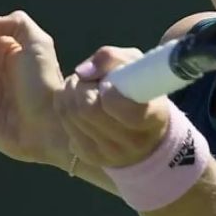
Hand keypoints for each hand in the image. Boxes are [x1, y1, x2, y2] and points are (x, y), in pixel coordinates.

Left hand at [54, 46, 171, 167]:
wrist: (148, 137)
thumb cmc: (144, 93)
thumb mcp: (137, 66)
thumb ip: (112, 59)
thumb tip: (82, 71)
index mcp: (150, 118)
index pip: (113, 102)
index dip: (103, 86)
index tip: (106, 81)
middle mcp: (130, 141)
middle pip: (85, 108)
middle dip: (79, 85)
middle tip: (88, 79)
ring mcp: (108, 153)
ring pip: (70, 114)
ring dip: (69, 93)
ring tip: (82, 87)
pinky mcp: (89, 156)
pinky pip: (65, 124)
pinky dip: (65, 106)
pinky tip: (78, 103)